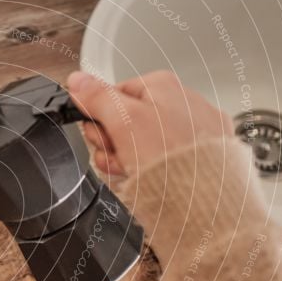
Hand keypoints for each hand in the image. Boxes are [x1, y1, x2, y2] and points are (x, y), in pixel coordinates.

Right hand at [67, 70, 233, 176]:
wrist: (204, 200)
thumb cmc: (169, 158)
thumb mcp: (124, 121)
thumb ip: (97, 97)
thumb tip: (77, 80)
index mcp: (161, 85)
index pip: (110, 97)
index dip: (98, 120)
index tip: (101, 137)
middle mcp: (179, 102)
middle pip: (123, 120)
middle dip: (112, 143)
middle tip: (119, 157)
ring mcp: (191, 130)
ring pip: (140, 142)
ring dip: (126, 160)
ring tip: (134, 172)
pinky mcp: (198, 155)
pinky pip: (161, 158)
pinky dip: (150, 170)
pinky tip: (151, 179)